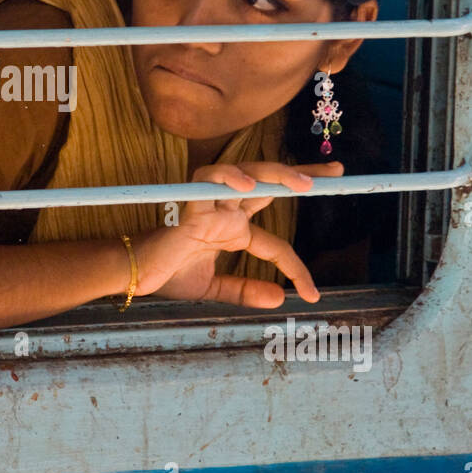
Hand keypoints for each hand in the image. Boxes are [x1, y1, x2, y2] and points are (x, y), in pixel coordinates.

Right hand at [146, 161, 343, 306]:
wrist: (135, 276)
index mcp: (232, 230)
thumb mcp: (213, 287)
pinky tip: (247, 186)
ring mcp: (209, 206)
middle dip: (302, 175)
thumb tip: (280, 299)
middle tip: (336, 172)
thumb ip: (244, 290)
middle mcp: (225, 212)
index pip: (275, 242)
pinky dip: (227, 178)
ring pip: (246, 174)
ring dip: (275, 174)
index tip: (313, 294)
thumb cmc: (167, 275)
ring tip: (304, 184)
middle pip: (268, 184)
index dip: (296, 267)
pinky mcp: (189, 207)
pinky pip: (208, 182)